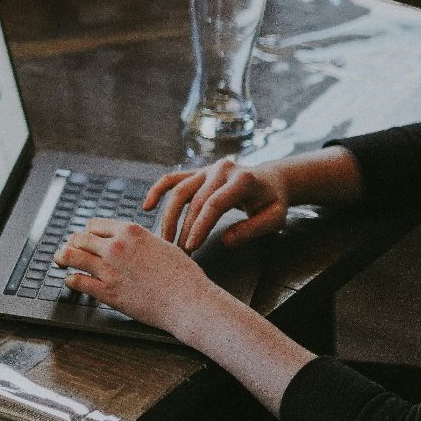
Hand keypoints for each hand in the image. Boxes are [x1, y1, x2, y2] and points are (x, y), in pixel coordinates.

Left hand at [55, 218, 223, 331]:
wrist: (189, 301)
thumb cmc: (183, 276)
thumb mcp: (162, 245)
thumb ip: (140, 240)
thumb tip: (129, 240)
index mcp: (130, 231)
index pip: (94, 224)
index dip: (88, 232)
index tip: (86, 239)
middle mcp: (116, 246)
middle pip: (79, 238)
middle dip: (73, 244)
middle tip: (69, 250)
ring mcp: (109, 269)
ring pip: (70, 255)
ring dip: (62, 258)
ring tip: (60, 261)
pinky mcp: (107, 291)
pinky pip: (76, 281)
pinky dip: (70, 280)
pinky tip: (71, 281)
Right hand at [146, 159, 290, 250]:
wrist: (271, 179)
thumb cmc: (273, 201)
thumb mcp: (274, 218)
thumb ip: (252, 229)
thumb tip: (225, 240)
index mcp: (242, 179)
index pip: (214, 204)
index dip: (200, 226)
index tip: (191, 247)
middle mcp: (221, 169)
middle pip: (194, 200)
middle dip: (184, 228)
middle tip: (178, 252)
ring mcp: (207, 169)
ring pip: (179, 191)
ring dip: (168, 216)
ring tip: (165, 239)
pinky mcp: (197, 172)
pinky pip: (172, 179)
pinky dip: (157, 190)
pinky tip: (147, 207)